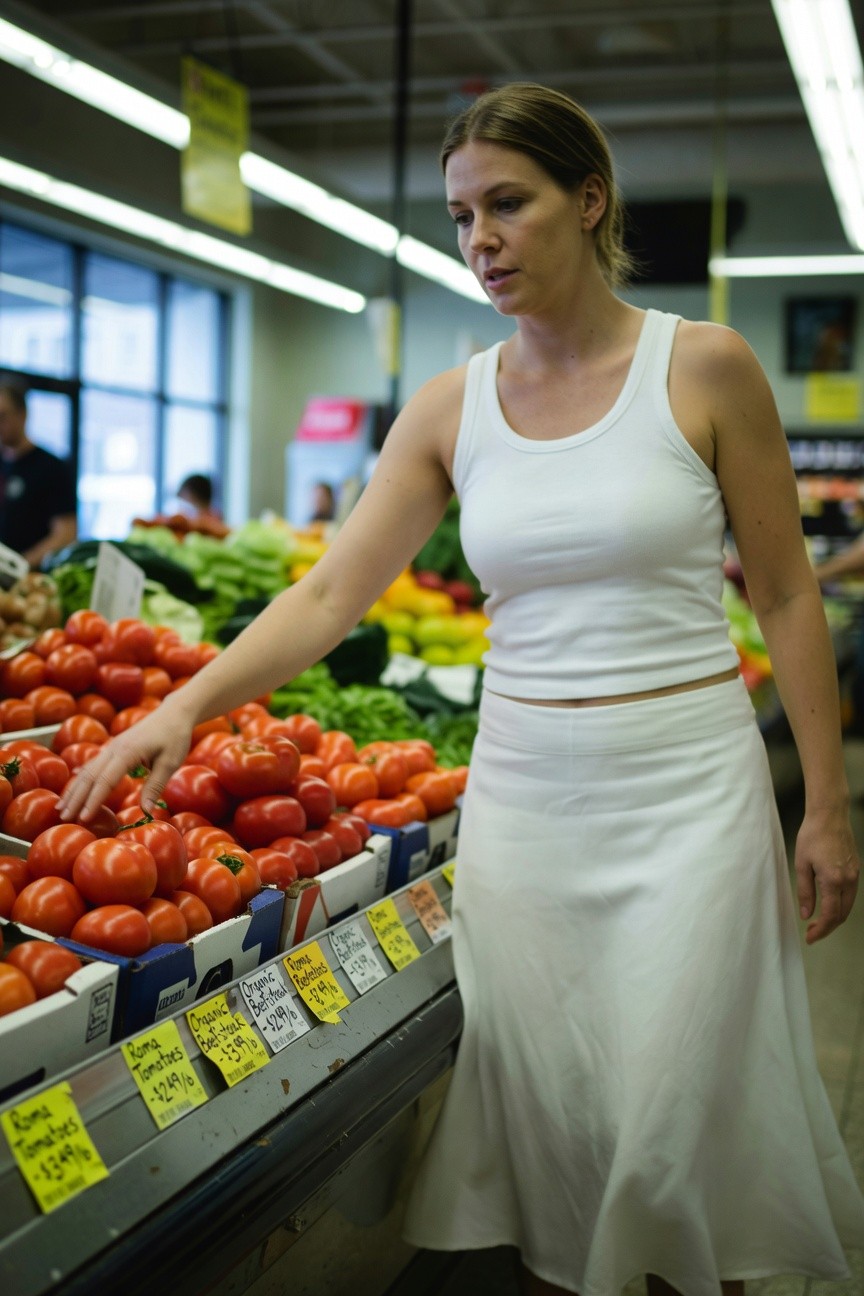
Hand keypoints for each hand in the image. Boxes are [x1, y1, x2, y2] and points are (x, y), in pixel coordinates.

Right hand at [57, 701, 193, 823]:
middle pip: (90, 776)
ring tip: (61, 807)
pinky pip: (93, 764)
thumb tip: (146, 811)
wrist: (174, 713)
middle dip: (76, 797)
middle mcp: (114, 748)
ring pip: (87, 770)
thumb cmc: (175, 737)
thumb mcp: (170, 762)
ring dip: (73, 789)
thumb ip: (155, 786)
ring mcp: (111, 747)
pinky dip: (81, 777)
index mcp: (127, 752)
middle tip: (64, 817)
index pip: (105, 780)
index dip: (93, 800)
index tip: (83, 817)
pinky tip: (73, 786)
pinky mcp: (113, 747)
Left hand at [794, 808, 859, 943]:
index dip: (821, 930)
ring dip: (835, 917)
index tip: (810, 938)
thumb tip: (807, 915)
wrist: (830, 815)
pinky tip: (828, 904)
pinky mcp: (856, 869)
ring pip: (848, 905)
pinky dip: (840, 904)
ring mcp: (855, 874)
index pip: (830, 915)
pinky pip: (850, 894)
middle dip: (828, 927)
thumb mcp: (802, 864)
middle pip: (842, 914)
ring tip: (818, 922)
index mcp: (833, 880)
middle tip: (812, 933)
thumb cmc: (812, 836)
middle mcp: (848, 880)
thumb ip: (805, 892)